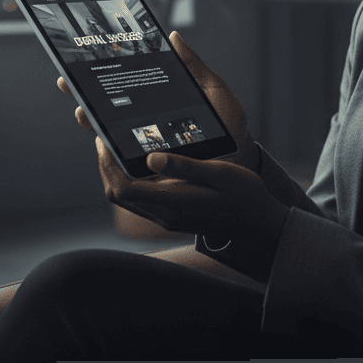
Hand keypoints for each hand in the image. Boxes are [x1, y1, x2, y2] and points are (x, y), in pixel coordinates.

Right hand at [56, 30, 259, 172]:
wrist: (243, 163)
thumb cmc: (230, 126)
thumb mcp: (214, 91)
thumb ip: (193, 66)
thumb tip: (173, 37)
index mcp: (159, 103)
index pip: (124, 91)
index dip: (102, 80)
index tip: (82, 66)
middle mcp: (147, 126)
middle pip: (108, 113)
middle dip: (87, 100)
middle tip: (72, 87)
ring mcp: (146, 150)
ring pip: (110, 139)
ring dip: (94, 126)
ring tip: (86, 113)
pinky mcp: (151, 173)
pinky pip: (125, 166)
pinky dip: (111, 155)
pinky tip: (104, 142)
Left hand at [90, 138, 289, 244]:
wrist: (258, 223)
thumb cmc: (244, 195)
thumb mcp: (218, 173)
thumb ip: (184, 165)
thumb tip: (150, 157)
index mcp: (173, 202)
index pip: (123, 188)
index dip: (107, 164)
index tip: (104, 140)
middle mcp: (165, 214)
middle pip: (118, 195)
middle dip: (106, 167)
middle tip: (105, 139)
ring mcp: (167, 218)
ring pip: (127, 199)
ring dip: (117, 174)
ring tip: (118, 147)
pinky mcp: (172, 216)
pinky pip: (140, 200)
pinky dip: (131, 181)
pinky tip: (140, 163)